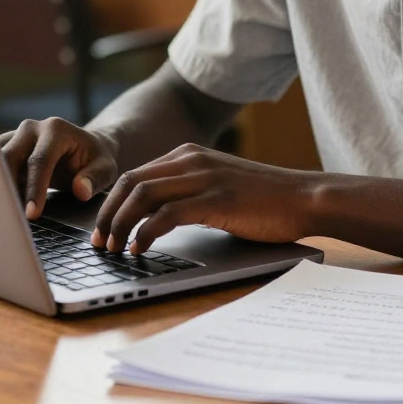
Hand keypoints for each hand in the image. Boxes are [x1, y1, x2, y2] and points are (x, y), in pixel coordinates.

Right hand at [0, 117, 119, 220]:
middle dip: (6, 187)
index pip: (39, 161)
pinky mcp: (6, 147)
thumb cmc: (96, 159)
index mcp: (56, 130)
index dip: (34, 188)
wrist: (86, 147)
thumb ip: (95, 178)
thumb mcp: (106, 168)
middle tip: (8, 216)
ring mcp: (16, 136)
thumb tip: (81, 190)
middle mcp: (31, 128)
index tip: (32, 214)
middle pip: (8, 157)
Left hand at [94, 143, 320, 253]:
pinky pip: (167, 214)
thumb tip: (155, 216)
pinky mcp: (215, 199)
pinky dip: (146, 232)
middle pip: (130, 181)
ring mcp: (204, 177)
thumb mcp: (219, 184)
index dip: (111, 202)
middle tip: (99, 242)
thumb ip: (190, 190)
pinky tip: (140, 248)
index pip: (134, 174)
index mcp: (190, 154)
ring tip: (114, 248)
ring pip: (142, 195)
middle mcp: (192, 160)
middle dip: (107, 213)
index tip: (101, 228)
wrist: (303, 197)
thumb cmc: (265, 199)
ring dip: (120, 224)